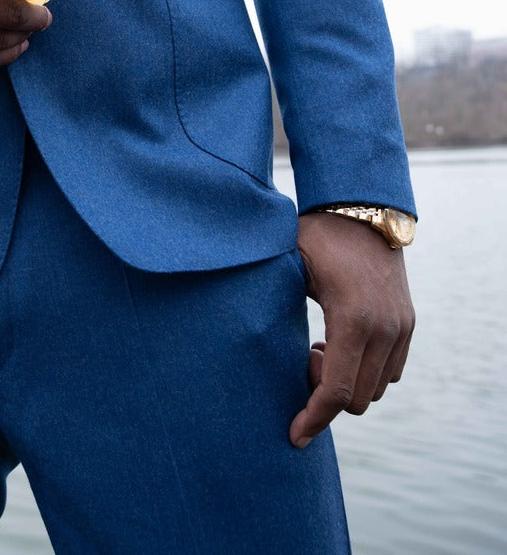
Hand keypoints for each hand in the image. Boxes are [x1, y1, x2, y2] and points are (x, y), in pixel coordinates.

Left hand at [290, 210, 414, 447]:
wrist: (361, 207)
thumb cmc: (316, 235)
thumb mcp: (288, 266)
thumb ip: (271, 305)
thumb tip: (236, 339)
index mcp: (352, 319)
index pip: (336, 391)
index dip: (313, 419)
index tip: (294, 436)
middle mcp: (384, 329)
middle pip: (358, 399)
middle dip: (327, 396)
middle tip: (305, 362)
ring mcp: (400, 327)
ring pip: (377, 389)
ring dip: (348, 383)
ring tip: (320, 350)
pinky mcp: (407, 323)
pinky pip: (392, 371)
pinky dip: (366, 371)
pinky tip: (340, 344)